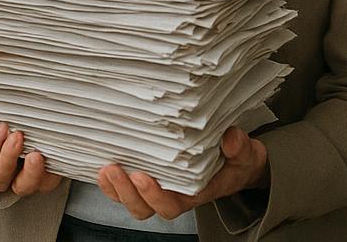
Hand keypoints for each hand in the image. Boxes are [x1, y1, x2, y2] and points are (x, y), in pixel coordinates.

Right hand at [0, 98, 62, 196]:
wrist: (24, 123)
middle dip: (6, 159)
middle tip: (17, 136)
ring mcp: (19, 179)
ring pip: (20, 187)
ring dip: (28, 173)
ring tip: (34, 154)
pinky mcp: (42, 180)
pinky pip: (46, 184)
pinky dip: (49, 174)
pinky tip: (51, 158)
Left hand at [97, 127, 268, 220]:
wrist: (234, 163)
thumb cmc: (235, 161)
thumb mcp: (245, 154)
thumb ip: (240, 148)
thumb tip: (230, 139)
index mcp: (195, 192)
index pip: (172, 203)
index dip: (154, 195)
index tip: (143, 177)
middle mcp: (173, 195)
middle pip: (146, 207)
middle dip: (129, 193)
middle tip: (118, 170)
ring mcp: (158, 188)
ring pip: (131, 201)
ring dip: (115, 189)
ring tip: (107, 169)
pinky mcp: (144, 177)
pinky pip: (123, 188)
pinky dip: (110, 182)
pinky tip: (101, 166)